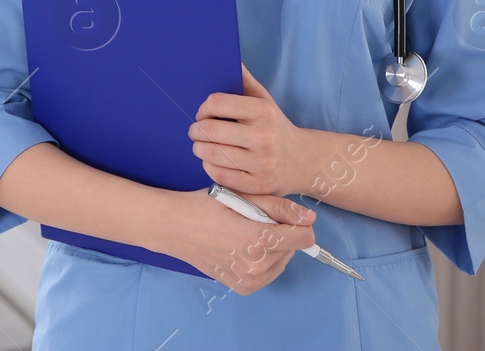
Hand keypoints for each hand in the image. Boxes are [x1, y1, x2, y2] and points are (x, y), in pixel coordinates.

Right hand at [162, 187, 315, 294]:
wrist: (174, 227)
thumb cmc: (204, 207)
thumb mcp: (243, 197)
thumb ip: (280, 207)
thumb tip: (310, 219)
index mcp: (258, 239)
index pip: (305, 238)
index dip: (297, 224)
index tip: (281, 216)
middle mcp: (257, 265)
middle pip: (293, 248)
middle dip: (281, 233)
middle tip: (252, 221)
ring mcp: (249, 280)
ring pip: (282, 261)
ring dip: (272, 248)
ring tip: (245, 234)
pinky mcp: (243, 287)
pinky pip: (269, 273)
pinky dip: (263, 261)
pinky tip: (242, 248)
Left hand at [189, 65, 311, 197]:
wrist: (304, 161)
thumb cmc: (275, 127)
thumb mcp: (265, 100)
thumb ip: (244, 80)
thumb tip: (226, 55)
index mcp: (263, 112)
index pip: (216, 103)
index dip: (202, 107)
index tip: (203, 112)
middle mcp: (263, 137)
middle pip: (209, 130)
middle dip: (195, 130)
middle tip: (196, 130)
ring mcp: (260, 164)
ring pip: (210, 153)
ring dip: (199, 148)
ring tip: (202, 145)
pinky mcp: (256, 185)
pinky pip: (217, 174)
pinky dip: (209, 166)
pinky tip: (214, 160)